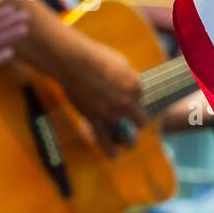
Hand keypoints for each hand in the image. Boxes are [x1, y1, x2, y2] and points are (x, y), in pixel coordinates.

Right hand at [59, 37, 145, 156]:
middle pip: (141, 120)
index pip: (141, 98)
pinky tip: (115, 156)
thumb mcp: (120, 63)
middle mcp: (126, 102)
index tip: (123, 94)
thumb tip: (130, 90)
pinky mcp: (95, 119)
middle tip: (132, 120)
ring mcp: (111, 113)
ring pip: (126, 135)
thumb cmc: (94, 57)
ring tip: (128, 143)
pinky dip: (111, 151)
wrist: (71, 61)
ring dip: (128, 139)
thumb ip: (128, 79)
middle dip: (138, 121)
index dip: (133, 97)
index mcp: (135, 85)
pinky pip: (105, 141)